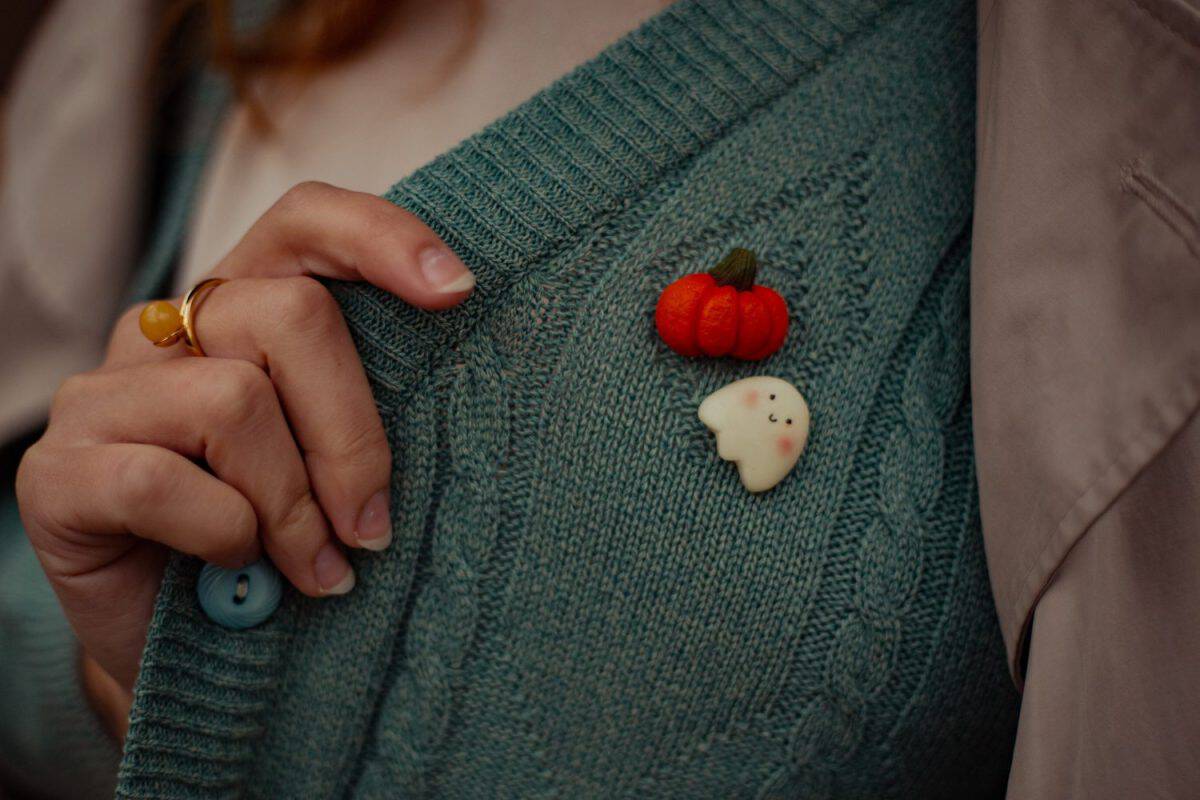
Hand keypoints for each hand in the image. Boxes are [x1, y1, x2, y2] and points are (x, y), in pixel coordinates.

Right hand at [16, 182, 473, 695]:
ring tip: (316, 571)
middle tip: (372, 530)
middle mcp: (166, 333)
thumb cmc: (289, 546)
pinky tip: (235, 571)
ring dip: (292, 507)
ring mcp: (101, 396)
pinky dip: (221, 536)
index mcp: (242, 310)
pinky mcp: (55, 472)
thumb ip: (368, 401)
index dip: (382, 238)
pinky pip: (157, 479)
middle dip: (353, 437)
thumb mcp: (341, 464)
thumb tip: (451, 344)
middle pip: (290, 315)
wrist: (200, 653)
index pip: (305, 221)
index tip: (458, 290)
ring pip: (233, 400)